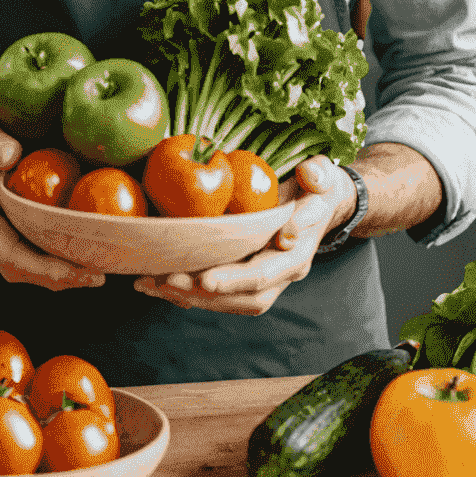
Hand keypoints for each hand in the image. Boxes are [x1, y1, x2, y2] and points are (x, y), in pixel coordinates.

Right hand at [0, 116, 105, 292]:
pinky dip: (56, 263)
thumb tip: (13, 154)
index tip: (74, 269)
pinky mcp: (9, 236)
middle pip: (22, 271)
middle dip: (60, 278)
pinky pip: (32, 258)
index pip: (10, 254)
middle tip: (98, 277)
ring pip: (28, 271)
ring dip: (61, 277)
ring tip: (96, 275)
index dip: (43, 267)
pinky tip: (82, 258)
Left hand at [133, 155, 356, 315]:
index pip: (270, 271)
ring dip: (190, 296)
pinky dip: (186, 291)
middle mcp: (282, 274)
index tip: (207, 280)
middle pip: (244, 296)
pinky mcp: (245, 277)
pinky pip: (217, 294)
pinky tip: (155, 282)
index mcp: (300, 252)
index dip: (238, 278)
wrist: (319, 204)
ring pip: (228, 301)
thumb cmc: (315, 187)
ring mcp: (265, 280)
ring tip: (153, 283)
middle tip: (169, 280)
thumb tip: (310, 179)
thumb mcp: (322, 175)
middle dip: (205, 293)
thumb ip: (319, 175)